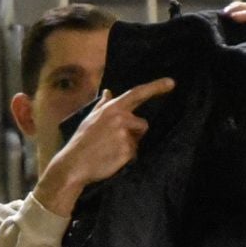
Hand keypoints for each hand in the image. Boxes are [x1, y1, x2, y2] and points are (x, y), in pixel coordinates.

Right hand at [33, 78, 176, 215]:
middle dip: (135, 133)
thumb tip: (108, 92)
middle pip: (142, 124)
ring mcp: (124, 134)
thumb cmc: (82, 141)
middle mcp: (120, 118)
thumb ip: (103, 105)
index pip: (137, 93)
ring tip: (110, 149)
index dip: (156, 87)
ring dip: (129, 145)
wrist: (74, 164)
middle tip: (115, 141)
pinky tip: (111, 158)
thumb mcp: (90, 118)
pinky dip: (126, 157)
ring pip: (138, 140)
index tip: (171, 82)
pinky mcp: (127, 151)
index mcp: (112, 108)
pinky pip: (134, 153)